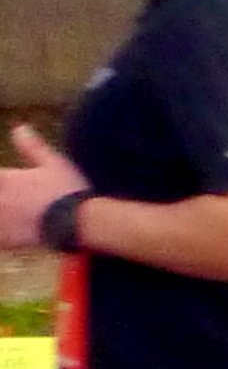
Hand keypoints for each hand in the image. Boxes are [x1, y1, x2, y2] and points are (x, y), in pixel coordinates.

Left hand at [0, 128, 84, 250]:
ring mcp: (0, 221)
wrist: (79, 222)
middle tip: (7, 199)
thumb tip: (20, 128)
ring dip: (1, 215)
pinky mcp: (5, 240)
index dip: (2, 178)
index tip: (6, 179)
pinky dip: (2, 236)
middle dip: (2, 197)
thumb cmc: (68, 190)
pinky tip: (9, 234)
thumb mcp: (54, 163)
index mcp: (4, 179)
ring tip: (8, 215)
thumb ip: (32, 147)